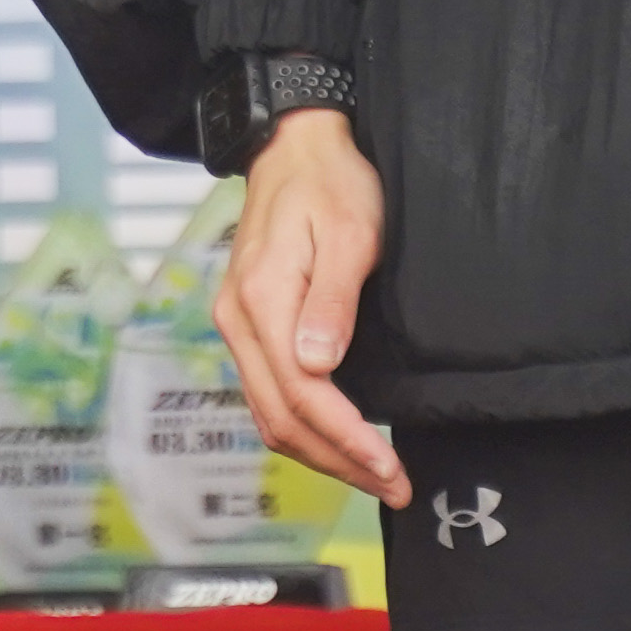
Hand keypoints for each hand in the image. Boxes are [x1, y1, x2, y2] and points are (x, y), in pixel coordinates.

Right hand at [213, 109, 404, 505]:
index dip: (347, 439)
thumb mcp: (347, 233)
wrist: (293, 145)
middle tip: (394, 485)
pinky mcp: (246, 325)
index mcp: (260, 300)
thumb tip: (318, 367)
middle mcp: (237, 320)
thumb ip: (332, 301)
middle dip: (339, 461)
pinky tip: (339, 438)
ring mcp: (236, 324)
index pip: (303, 394)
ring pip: (270, 414)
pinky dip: (304, 427)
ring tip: (374, 473)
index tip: (390, 467)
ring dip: (321, 452)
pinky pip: (268, 394)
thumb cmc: (330, 183)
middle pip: (281, 418)